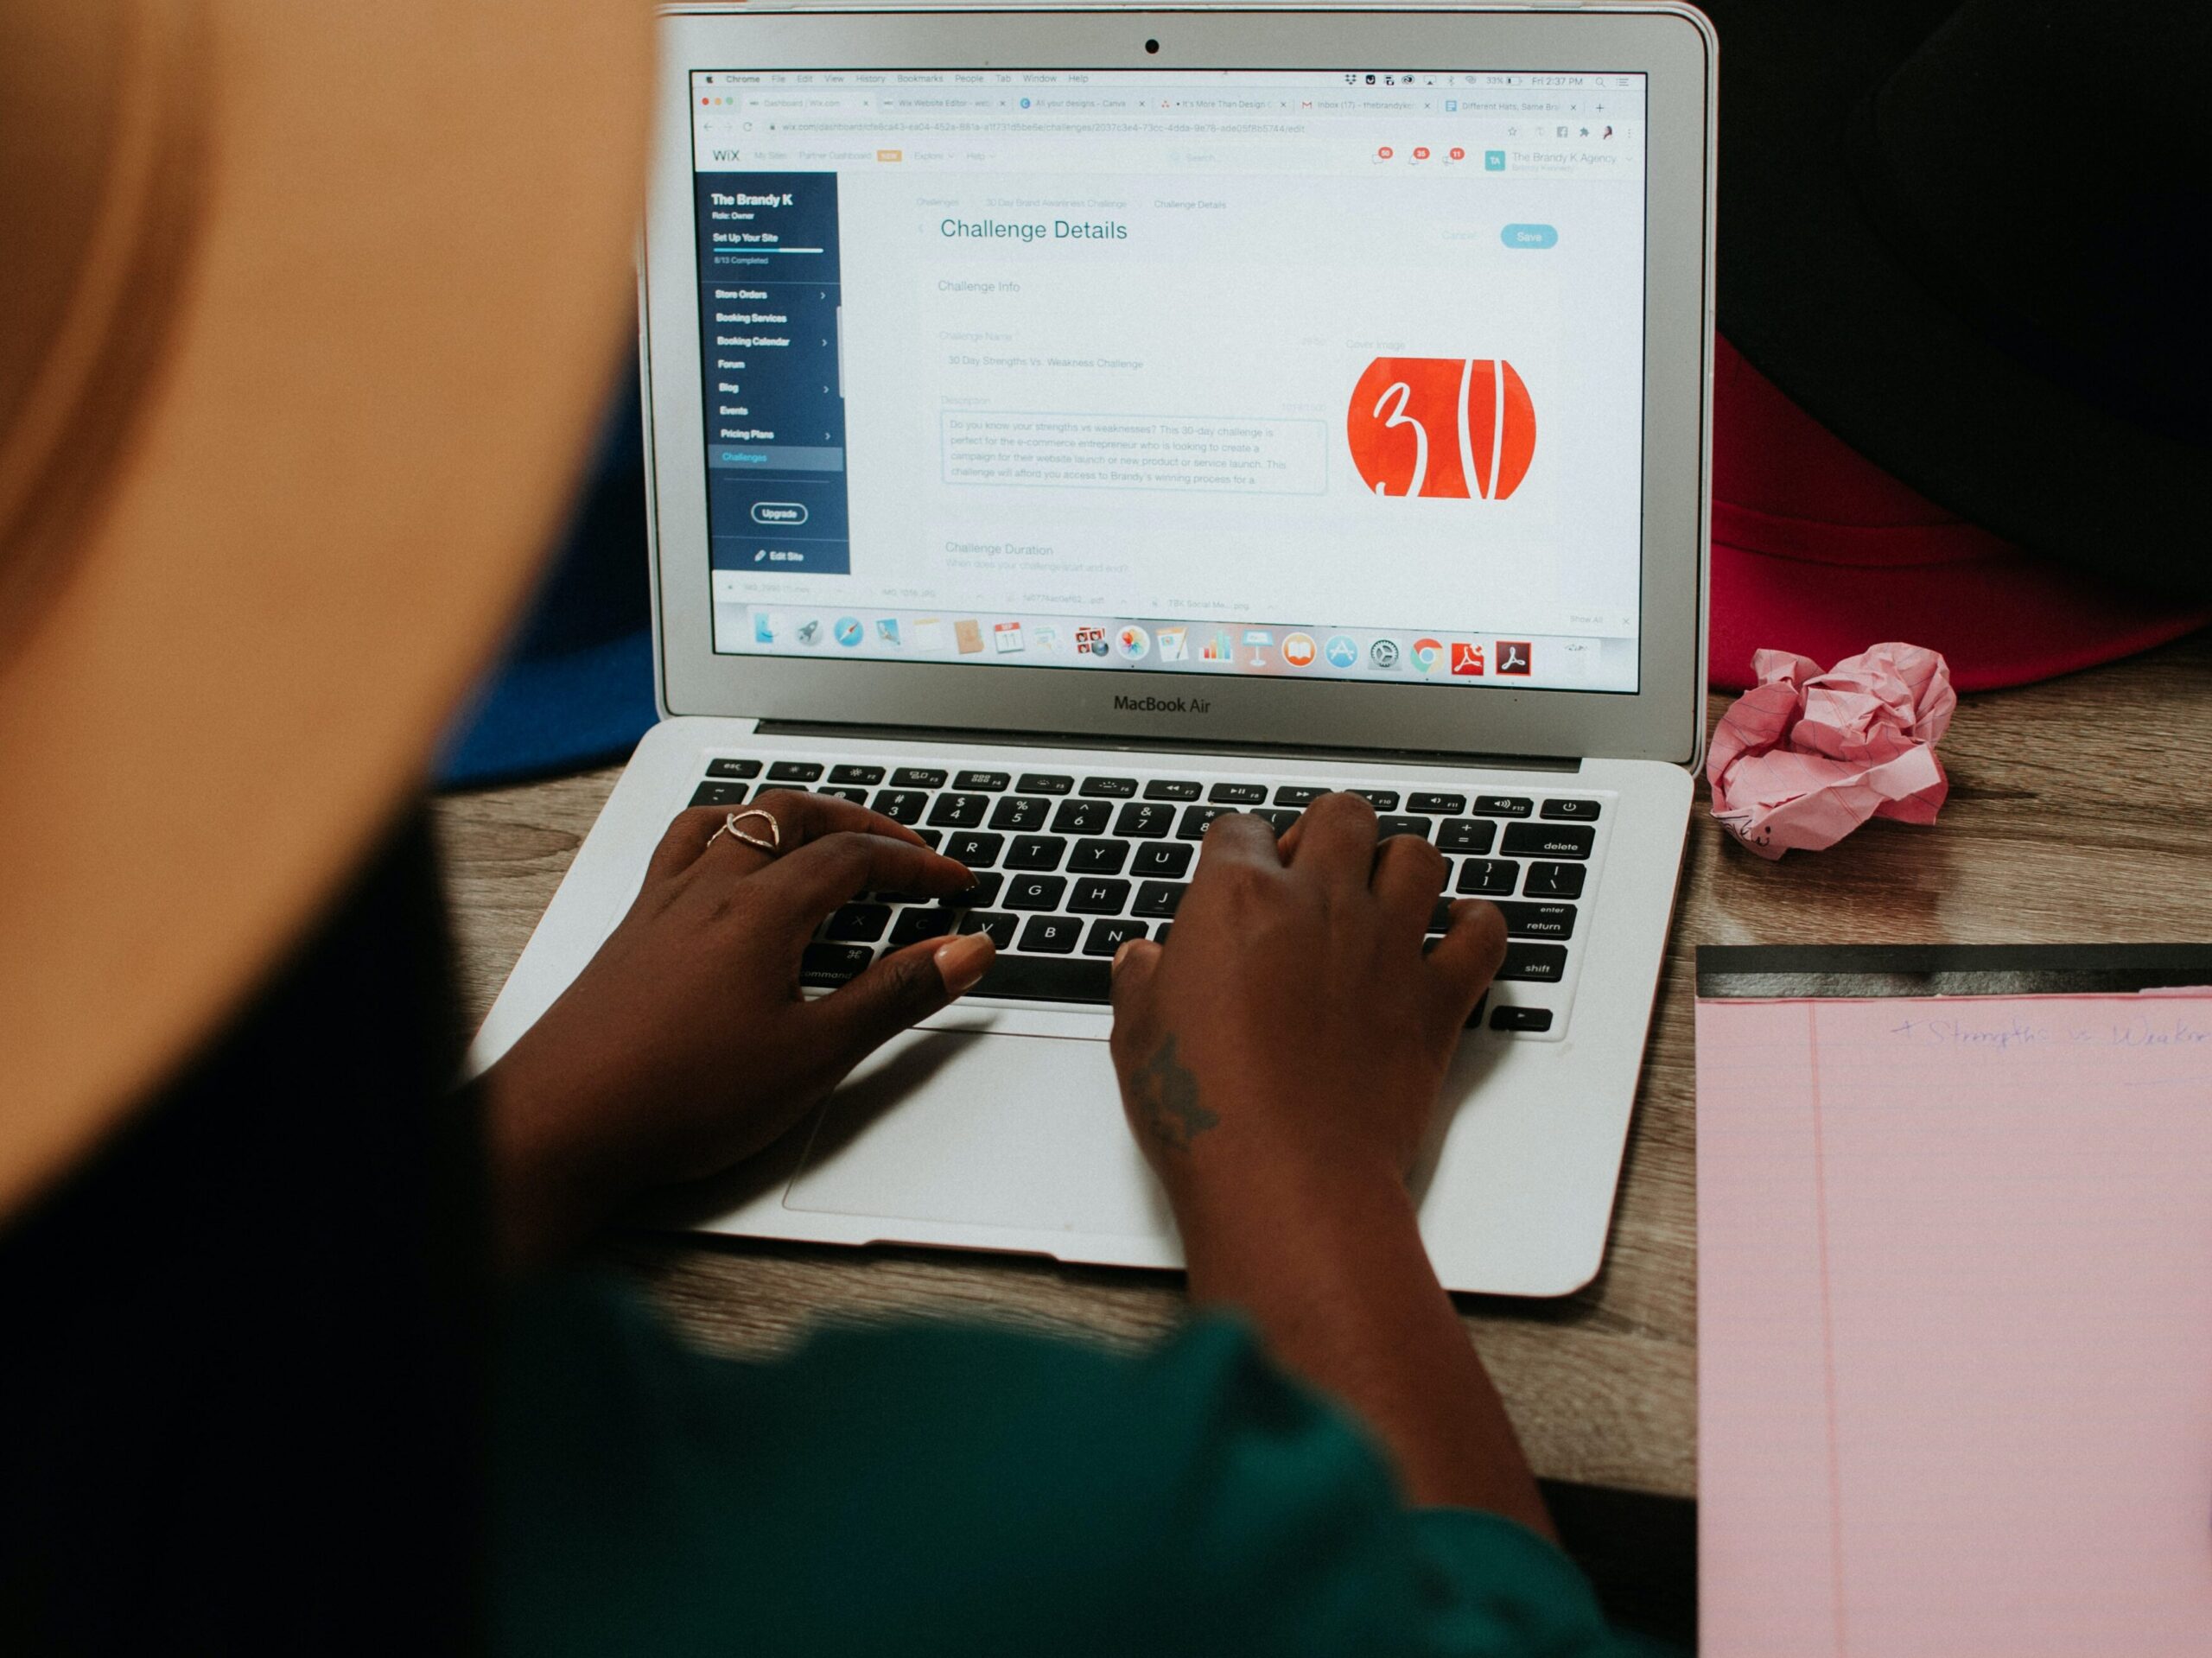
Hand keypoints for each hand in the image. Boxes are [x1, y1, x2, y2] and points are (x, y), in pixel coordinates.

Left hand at [480, 791, 996, 1268]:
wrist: (565, 1123)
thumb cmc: (679, 1096)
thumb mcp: (814, 1054)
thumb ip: (895, 996)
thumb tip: (964, 952)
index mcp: (760, 909)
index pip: (855, 857)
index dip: (915, 864)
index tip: (953, 882)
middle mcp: (708, 887)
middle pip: (794, 815)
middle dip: (860, 823)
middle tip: (905, 850)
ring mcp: (663, 903)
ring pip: (735, 820)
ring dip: (790, 817)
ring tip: (824, 836)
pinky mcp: (633, 929)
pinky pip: (684, 848)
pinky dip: (725, 835)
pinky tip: (729, 865)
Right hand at [1106, 797, 1548, 1525]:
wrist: (1286, 1178)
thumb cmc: (1206, 1111)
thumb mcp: (1139, 1038)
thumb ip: (1144, 982)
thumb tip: (1144, 962)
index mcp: (1237, 900)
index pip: (1240, 829)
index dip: (1237, 849)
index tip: (1236, 872)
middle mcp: (1320, 904)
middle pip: (1343, 815)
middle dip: (1329, 833)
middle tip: (1314, 873)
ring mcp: (1386, 946)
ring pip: (1418, 856)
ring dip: (1401, 867)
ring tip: (1383, 897)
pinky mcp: (1436, 998)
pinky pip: (1483, 933)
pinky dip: (1476, 927)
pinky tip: (1455, 937)